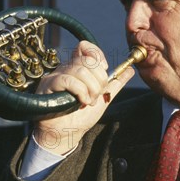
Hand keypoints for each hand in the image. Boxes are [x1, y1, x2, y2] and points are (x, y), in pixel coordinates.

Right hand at [32, 40, 134, 154]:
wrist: (67, 134)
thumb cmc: (81, 116)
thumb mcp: (103, 97)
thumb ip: (115, 82)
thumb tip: (130, 70)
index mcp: (77, 67)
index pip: (84, 47)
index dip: (96, 54)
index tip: (105, 68)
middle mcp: (65, 68)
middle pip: (87, 60)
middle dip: (99, 79)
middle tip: (98, 94)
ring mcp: (56, 75)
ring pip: (80, 70)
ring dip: (91, 88)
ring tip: (90, 101)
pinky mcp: (49, 85)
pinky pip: (68, 79)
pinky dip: (81, 91)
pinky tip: (82, 102)